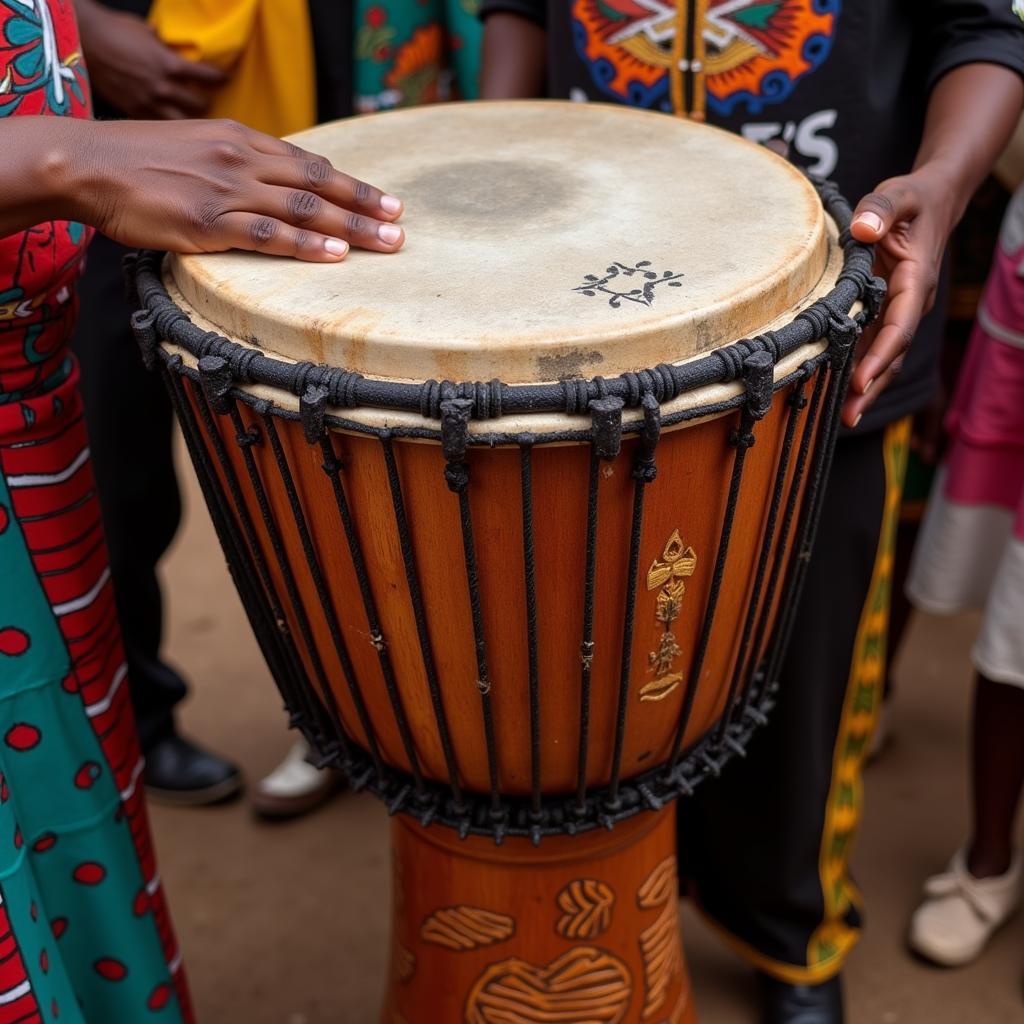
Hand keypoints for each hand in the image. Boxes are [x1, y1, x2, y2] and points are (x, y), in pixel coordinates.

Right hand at [72, 119, 404, 261]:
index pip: (309, 163)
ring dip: (350, 227)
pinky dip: (305, 246)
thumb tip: (270, 188)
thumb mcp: (198, 148)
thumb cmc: (139, 161)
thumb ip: (238, 166)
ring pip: (303, 209)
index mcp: (242, 141)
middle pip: (317, 184)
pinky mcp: (208, 221)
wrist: (88, 162)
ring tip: (386, 243)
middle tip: (400, 223)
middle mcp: (243, 160)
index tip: (383, 200)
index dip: (350, 184)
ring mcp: (228, 190)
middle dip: (364, 205)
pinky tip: (335, 255)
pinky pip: (267, 235)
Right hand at [76, 0, 226, 118]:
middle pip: (200, 105)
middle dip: (205, 102)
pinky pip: (160, 125)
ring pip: (183, 121)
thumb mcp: (147, 32)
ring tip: (191, 117)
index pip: (208, 77)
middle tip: (206, 100)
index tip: (225, 79)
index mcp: (170, 64)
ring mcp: (148, 102)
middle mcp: (162, 87)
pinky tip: (171, 123)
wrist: (84, 39)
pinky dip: (168, 124)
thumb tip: (174, 47)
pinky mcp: (134, 111)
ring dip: (190, 119)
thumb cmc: (116, 29)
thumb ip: (165, 45)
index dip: (220, 78)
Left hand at [844, 167, 955, 426]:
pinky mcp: (885, 312)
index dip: (880, 355)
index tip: (861, 380)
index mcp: (917, 280)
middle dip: (873, 386)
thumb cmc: (913, 200)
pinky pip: (873, 346)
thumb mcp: (898, 194)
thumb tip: (864, 227)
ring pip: (884, 356)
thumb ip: (881, 206)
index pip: (900, 325)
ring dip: (865, 387)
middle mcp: (911, 302)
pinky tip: (838, 392)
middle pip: (892, 352)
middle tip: (849, 416)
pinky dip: (858, 369)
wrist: (931, 202)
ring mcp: (899, 311)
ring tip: (843, 417)